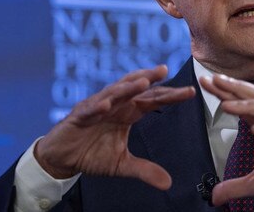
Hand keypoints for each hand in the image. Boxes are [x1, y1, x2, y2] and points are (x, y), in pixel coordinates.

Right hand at [34, 65, 194, 189]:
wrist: (62, 158)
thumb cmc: (92, 154)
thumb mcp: (122, 164)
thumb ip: (145, 170)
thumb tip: (168, 183)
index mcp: (128, 113)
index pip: (153, 101)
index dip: (170, 96)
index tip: (191, 92)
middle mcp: (115, 105)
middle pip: (135, 89)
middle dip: (150, 79)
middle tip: (165, 70)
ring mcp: (97, 107)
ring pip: (114, 93)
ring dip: (127, 87)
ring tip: (142, 82)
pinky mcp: (79, 116)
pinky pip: (89, 109)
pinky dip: (98, 106)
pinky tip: (106, 105)